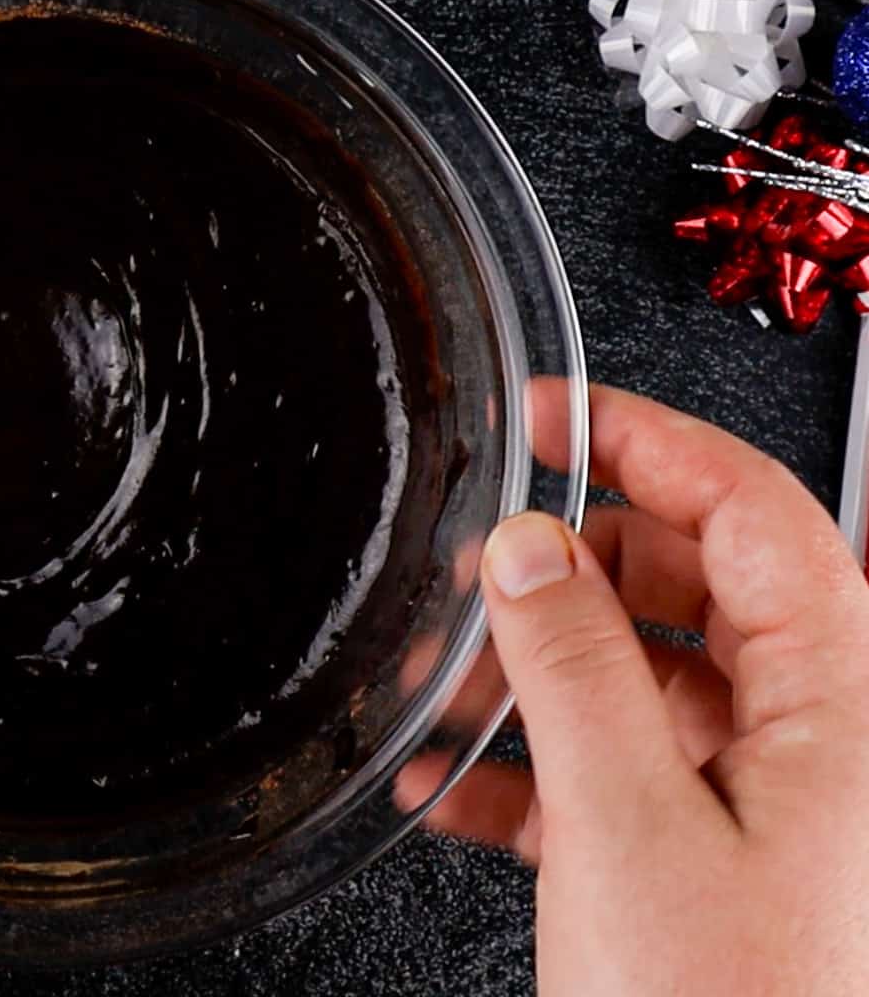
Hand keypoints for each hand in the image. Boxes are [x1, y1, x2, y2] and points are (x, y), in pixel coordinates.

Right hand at [400, 385, 868, 993]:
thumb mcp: (629, 828)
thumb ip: (575, 669)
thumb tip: (529, 550)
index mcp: (839, 703)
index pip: (752, 509)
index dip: (645, 441)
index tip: (548, 411)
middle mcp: (820, 737)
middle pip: (697, 585)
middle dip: (573, 573)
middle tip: (478, 574)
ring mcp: (771, 802)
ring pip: (650, 679)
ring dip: (537, 679)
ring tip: (443, 696)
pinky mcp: (718, 860)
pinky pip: (625, 769)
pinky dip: (536, 767)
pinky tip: (454, 791)